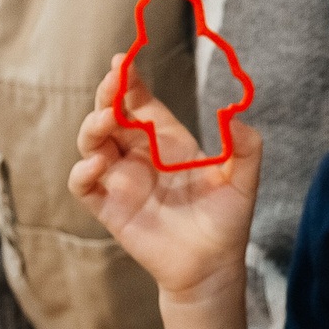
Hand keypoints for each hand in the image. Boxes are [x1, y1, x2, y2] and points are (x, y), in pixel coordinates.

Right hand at [71, 54, 262, 299]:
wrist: (212, 267)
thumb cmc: (227, 221)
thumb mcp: (243, 180)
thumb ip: (245, 147)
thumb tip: (237, 116)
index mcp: (168, 141)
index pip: (141, 102)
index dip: (129, 81)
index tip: (124, 61)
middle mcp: (140, 155)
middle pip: (111, 114)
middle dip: (107, 95)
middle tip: (113, 81)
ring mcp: (121, 180)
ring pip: (92, 143)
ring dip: (93, 127)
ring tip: (107, 121)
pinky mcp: (109, 207)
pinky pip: (83, 184)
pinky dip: (83, 172)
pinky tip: (97, 164)